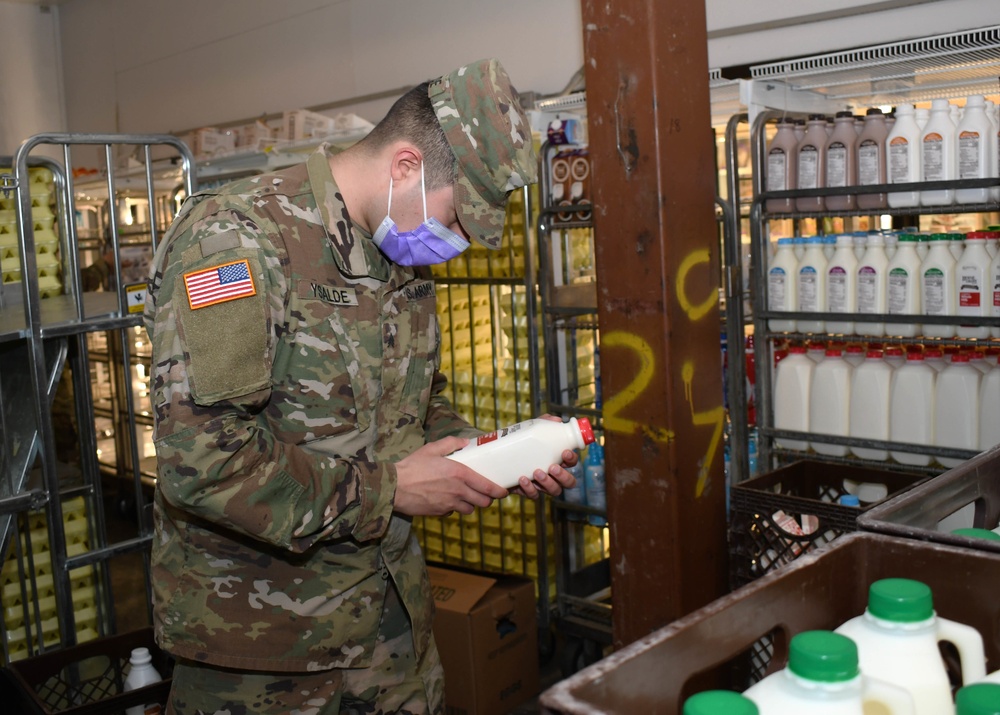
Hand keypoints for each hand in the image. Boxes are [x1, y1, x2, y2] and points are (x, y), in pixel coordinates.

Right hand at [394, 436, 508, 516]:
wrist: (394, 487)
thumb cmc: (412, 466)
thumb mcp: (432, 448)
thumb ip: (451, 443)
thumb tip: (464, 442)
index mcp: (460, 474)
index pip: (488, 487)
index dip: (499, 491)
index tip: (504, 491)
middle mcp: (458, 491)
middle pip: (483, 502)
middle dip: (487, 499)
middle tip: (486, 493)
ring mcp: (449, 504)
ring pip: (470, 510)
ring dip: (471, 504)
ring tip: (467, 496)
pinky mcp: (439, 513)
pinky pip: (453, 512)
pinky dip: (455, 508)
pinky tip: (448, 500)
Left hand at [510, 414, 580, 499]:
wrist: (499, 456)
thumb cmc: (522, 442)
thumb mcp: (532, 430)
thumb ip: (544, 423)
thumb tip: (556, 420)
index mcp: (557, 459)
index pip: (572, 462)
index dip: (572, 458)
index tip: (565, 452)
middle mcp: (553, 474)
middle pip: (569, 482)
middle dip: (563, 476)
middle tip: (552, 467)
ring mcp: (542, 484)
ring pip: (554, 491)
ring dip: (548, 483)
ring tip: (537, 472)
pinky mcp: (528, 490)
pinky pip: (534, 495)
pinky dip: (529, 488)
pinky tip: (522, 479)